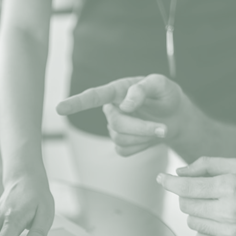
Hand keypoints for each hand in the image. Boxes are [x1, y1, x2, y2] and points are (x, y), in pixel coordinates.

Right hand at [56, 74, 192, 156]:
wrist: (176, 117)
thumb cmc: (166, 96)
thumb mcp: (161, 84)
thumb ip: (143, 89)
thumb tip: (125, 105)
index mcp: (117, 90)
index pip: (93, 97)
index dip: (75, 103)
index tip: (59, 108)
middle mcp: (112, 109)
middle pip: (116, 124)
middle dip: (142, 128)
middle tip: (163, 128)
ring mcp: (115, 128)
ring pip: (121, 139)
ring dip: (145, 136)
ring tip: (160, 128)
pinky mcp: (121, 144)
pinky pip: (125, 151)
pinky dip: (142, 147)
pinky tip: (149, 137)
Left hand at [157, 157, 235, 235]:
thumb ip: (206, 165)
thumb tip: (178, 173)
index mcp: (230, 187)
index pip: (187, 187)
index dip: (169, 182)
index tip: (161, 178)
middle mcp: (229, 211)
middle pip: (186, 205)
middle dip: (188, 196)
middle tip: (204, 192)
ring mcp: (231, 232)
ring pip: (191, 222)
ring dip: (197, 212)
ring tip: (217, 206)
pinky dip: (205, 229)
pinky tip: (220, 221)